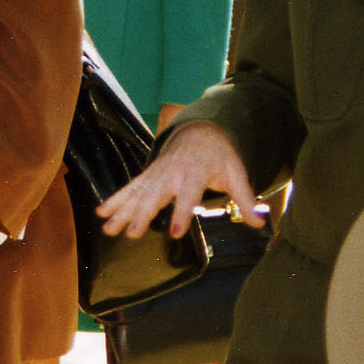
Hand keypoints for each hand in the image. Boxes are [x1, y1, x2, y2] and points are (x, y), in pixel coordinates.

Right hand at [98, 121, 259, 239]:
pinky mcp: (148, 175)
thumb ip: (246, 200)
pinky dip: (115, 199)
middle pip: (155, 195)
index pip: (187, 195)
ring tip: (108, 228)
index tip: (173, 232)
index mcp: (195, 173)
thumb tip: (261, 223)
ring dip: (121, 210)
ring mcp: (157, 173)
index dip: (181, 213)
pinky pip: (130, 187)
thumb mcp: (237, 174)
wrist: (201, 130)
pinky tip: (102, 213)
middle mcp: (172, 173)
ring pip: (137, 193)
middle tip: (131, 234)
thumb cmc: (220, 156)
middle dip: (142, 214)